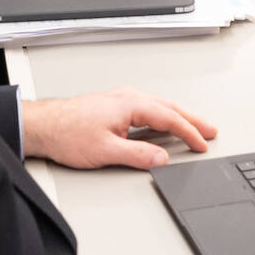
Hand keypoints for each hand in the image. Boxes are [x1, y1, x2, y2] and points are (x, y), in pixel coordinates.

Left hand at [20, 85, 217, 169]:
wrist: (44, 125)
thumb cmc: (68, 133)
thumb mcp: (106, 151)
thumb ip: (137, 155)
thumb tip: (162, 157)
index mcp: (130, 104)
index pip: (169, 118)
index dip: (188, 132)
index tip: (202, 143)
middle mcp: (127, 97)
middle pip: (169, 107)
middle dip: (192, 119)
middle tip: (210, 130)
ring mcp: (121, 99)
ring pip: (158, 105)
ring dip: (178, 116)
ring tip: (194, 127)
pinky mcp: (114, 105)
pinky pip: (147, 108)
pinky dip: (162, 115)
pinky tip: (163, 124)